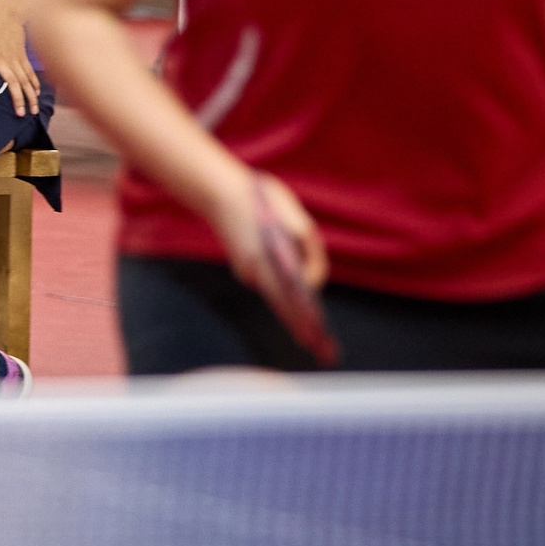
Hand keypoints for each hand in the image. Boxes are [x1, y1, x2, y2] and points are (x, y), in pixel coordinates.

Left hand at [0, 0, 40, 116]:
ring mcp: (13, 58)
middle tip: (18, 114)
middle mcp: (0, 58)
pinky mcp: (22, 56)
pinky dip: (33, 84)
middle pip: (10, 80)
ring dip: (28, 96)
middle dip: (16, 97)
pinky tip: (35, 95)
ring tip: (31, 111)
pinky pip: (29, 72)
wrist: (6, 9)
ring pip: (23, 80)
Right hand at [209, 171, 337, 365]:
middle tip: (324, 353)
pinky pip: (269, 284)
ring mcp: (248, 273)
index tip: (316, 341)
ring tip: (315, 337)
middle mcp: (255, 274)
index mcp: (267, 262)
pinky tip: (296, 307)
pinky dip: (282, 296)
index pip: (289, 300)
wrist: (220, 192)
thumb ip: (311, 250)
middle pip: (283, 308)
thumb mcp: (297, 219)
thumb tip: (313, 281)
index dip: (304, 321)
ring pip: (276, 297)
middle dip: (304, 329)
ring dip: (295, 315)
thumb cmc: (263, 202)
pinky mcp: (246, 268)